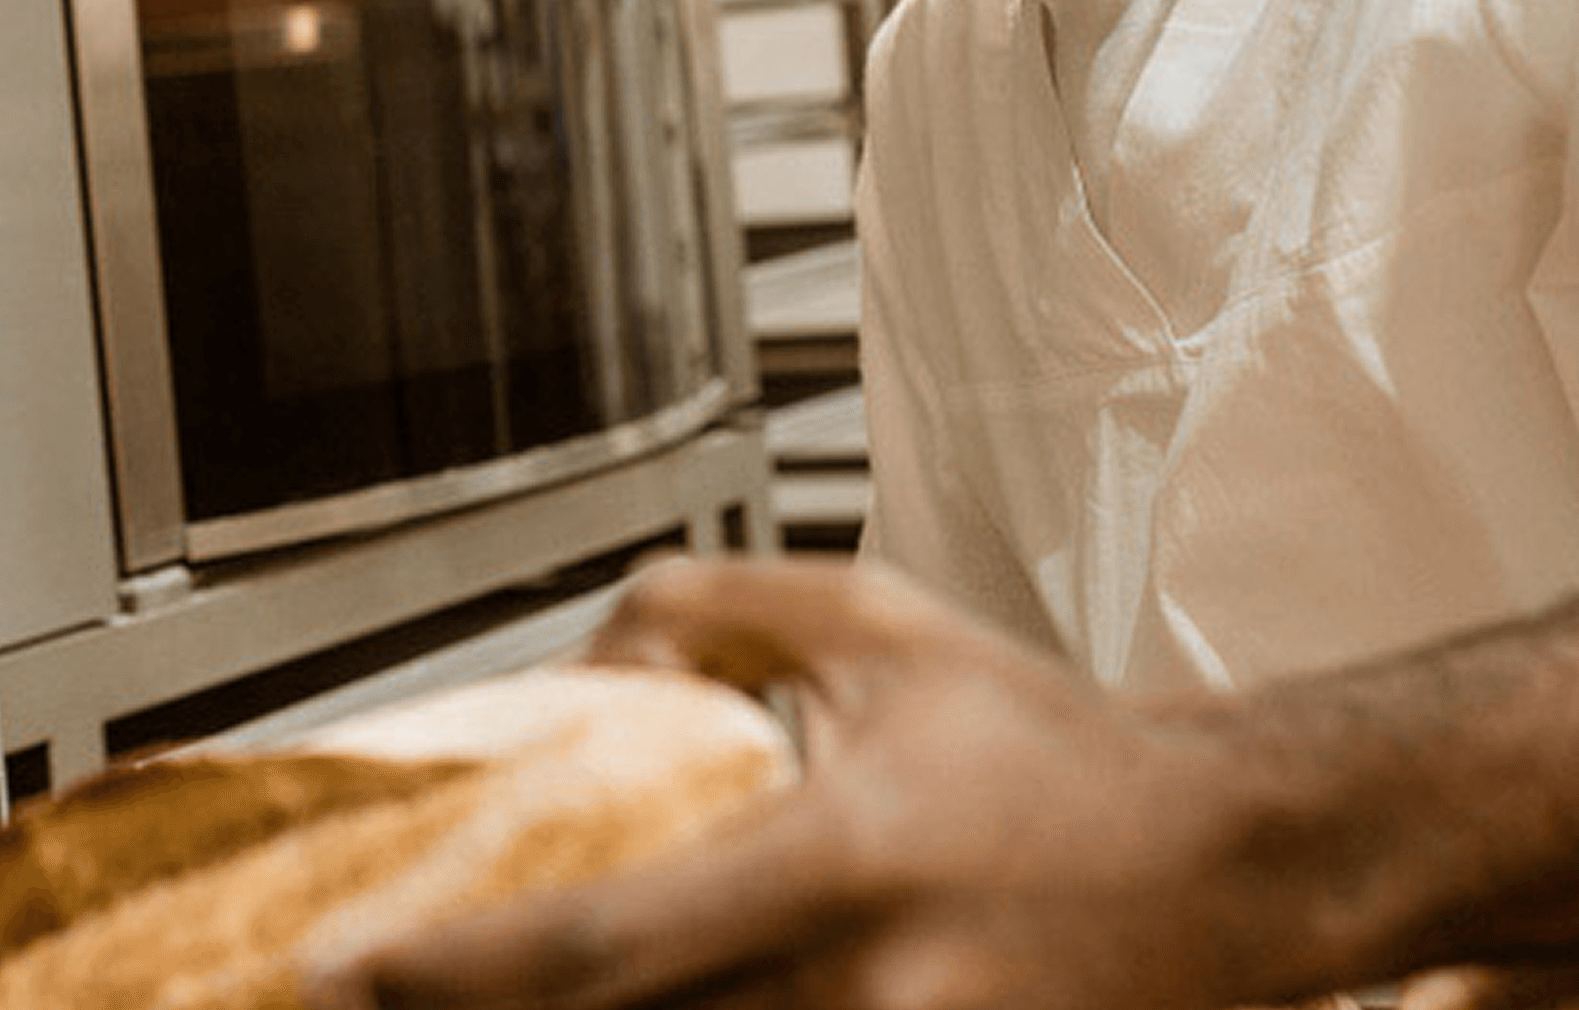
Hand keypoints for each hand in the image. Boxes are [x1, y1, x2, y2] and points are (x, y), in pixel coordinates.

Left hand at [303, 559, 1299, 1009]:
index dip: (448, 972)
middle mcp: (867, 995)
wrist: (1244, 865)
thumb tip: (584, 648)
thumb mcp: (886, 627)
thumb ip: (720, 608)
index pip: (599, 943)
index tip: (335, 972)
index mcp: (840, 862)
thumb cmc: (1059, 754)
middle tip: (345, 1007)